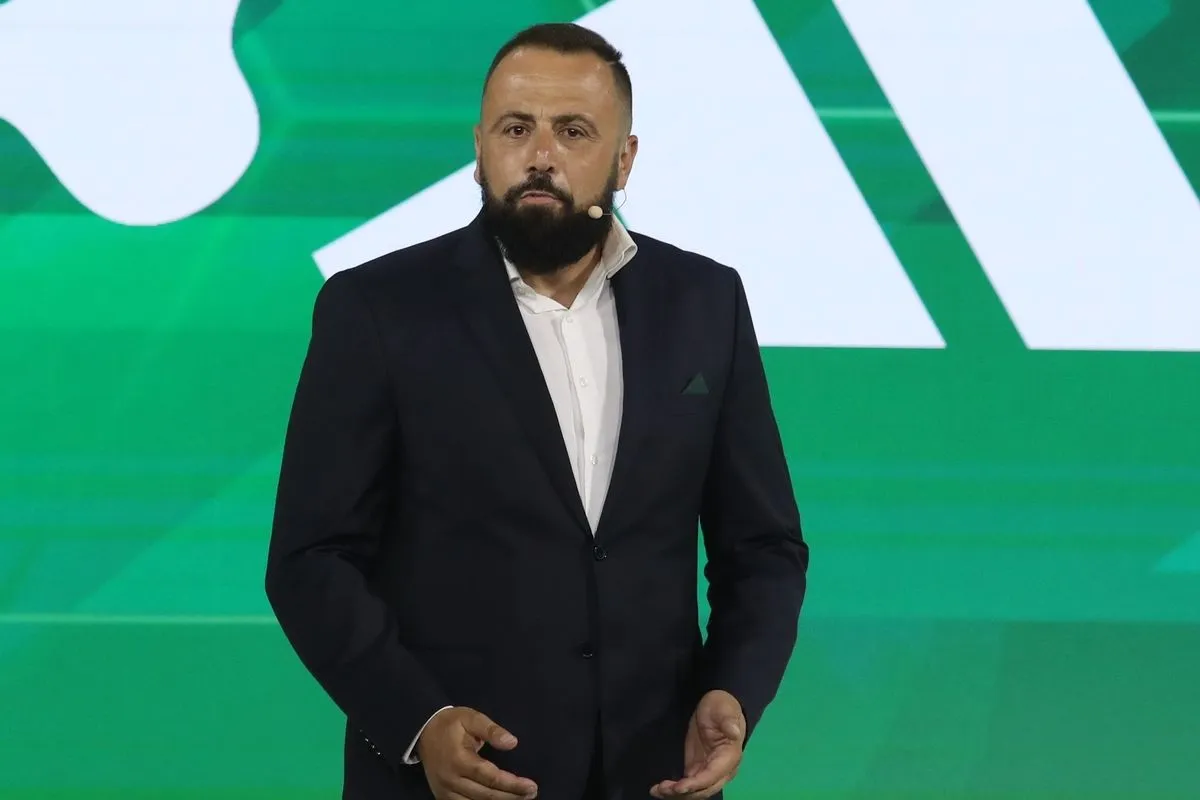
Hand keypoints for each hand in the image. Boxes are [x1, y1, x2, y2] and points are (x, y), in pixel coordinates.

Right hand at [416, 706, 538, 799]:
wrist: (422, 731)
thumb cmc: (450, 724)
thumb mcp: (471, 718)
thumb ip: (491, 730)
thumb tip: (513, 743)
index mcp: (459, 760)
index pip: (490, 777)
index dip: (512, 784)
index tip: (531, 786)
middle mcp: (451, 780)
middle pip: (486, 795)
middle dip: (511, 796)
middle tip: (531, 793)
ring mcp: (445, 791)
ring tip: (520, 799)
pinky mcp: (442, 796)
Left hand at [650, 690, 744, 798]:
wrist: (716, 706)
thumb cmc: (721, 707)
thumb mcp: (724, 709)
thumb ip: (728, 721)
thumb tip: (734, 732)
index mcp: (729, 758)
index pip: (712, 777)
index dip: (696, 784)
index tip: (680, 787)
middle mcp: (721, 770)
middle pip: (703, 789)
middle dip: (684, 793)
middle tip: (663, 789)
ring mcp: (708, 771)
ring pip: (694, 790)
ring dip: (677, 794)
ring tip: (657, 790)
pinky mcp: (697, 769)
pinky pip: (688, 785)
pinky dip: (675, 789)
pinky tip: (661, 790)